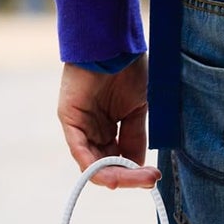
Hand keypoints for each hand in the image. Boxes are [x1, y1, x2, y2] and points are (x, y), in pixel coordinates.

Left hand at [57, 59, 159, 187]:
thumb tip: (140, 167)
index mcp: (108, 128)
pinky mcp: (69, 119)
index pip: (118, 161)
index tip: (154, 177)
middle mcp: (92, 130)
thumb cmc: (127, 70)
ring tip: (139, 179)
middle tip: (150, 180)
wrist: (114, 44)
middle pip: (107, 167)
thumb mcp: (137, 111)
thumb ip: (136, 138)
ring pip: (94, 165)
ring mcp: (79, 125)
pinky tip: (114, 177)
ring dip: (117, 177)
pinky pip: (80, 151)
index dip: (135, 174)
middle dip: (129, 178)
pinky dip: (95, 167)